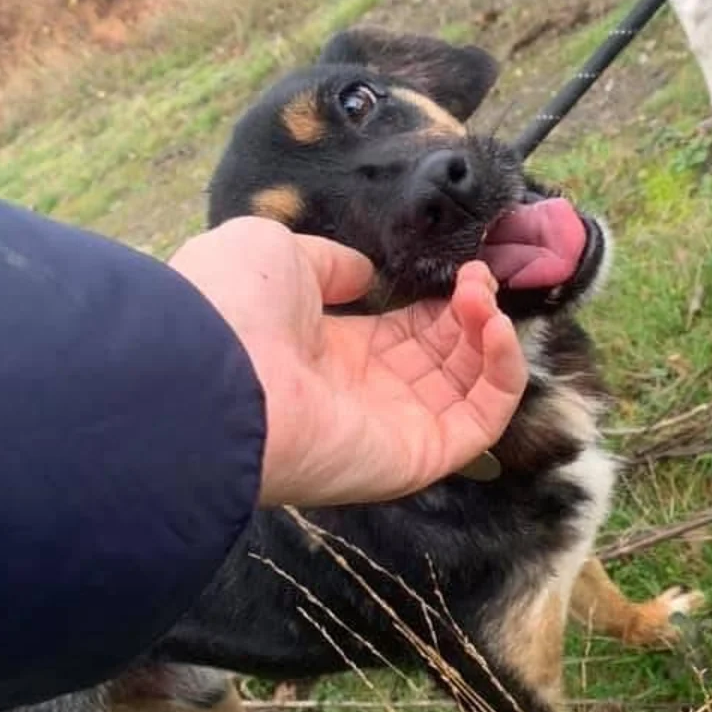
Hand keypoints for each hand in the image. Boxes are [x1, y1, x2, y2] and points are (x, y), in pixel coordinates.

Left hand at [169, 218, 526, 505]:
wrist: (209, 374)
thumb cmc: (234, 307)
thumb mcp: (280, 255)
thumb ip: (331, 264)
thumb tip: (365, 276)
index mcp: (330, 353)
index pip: (405, 334)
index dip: (440, 302)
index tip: (462, 268)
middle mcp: (364, 395)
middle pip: (443, 358)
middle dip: (470, 313)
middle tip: (478, 275)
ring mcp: (394, 429)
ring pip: (470, 387)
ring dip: (488, 334)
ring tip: (480, 293)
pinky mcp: (418, 455)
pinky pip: (481, 419)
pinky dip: (503, 374)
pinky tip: (493, 324)